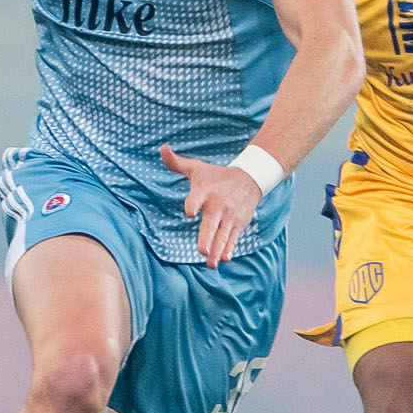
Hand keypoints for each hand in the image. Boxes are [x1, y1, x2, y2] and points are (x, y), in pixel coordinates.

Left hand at [160, 143, 263, 265]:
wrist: (250, 178)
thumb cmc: (218, 176)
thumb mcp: (197, 168)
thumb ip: (176, 163)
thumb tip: (162, 148)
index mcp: (205, 192)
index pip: (197, 198)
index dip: (193, 205)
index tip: (190, 213)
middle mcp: (217, 205)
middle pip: (212, 224)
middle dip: (207, 238)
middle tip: (203, 251)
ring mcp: (229, 217)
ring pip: (223, 236)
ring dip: (217, 250)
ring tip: (211, 263)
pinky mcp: (238, 224)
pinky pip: (233, 238)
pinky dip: (229, 249)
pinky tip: (225, 259)